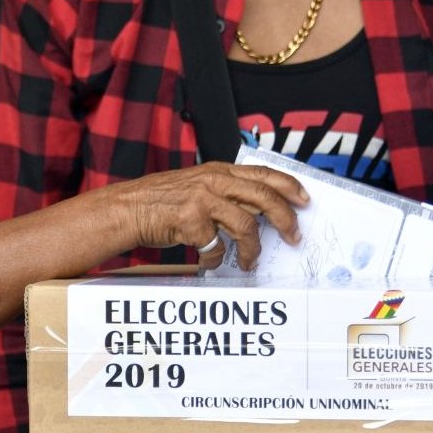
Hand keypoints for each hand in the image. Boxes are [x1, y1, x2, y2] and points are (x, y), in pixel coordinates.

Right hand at [114, 162, 308, 269]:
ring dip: (252, 249)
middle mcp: (213, 181)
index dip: (289, 186)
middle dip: (285, 220)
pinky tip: (208, 261)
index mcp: (218, 170)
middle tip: (293, 237)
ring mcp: (202, 200)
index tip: (305, 200)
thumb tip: (258, 211)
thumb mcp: (195, 186)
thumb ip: (224, 192)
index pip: (263, 173)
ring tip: (249, 262)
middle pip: (264, 197)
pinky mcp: (190, 220)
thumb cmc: (160, 201)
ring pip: (245, 226)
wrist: (127, 208)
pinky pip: (215, 246)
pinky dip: (215, 258)